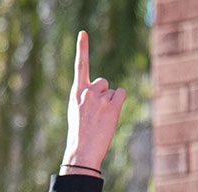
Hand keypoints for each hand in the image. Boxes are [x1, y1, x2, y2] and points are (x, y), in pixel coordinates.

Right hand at [61, 30, 125, 174]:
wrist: (81, 152)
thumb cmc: (80, 135)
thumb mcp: (77, 112)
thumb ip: (87, 98)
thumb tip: (104, 90)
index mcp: (76, 93)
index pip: (80, 66)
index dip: (82, 48)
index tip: (83, 33)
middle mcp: (87, 92)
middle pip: (103, 82)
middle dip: (104, 94)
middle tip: (96, 114)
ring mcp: (99, 98)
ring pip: (113, 91)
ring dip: (111, 103)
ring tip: (101, 119)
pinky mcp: (112, 105)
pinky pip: (121, 94)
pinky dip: (119, 104)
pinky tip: (110, 117)